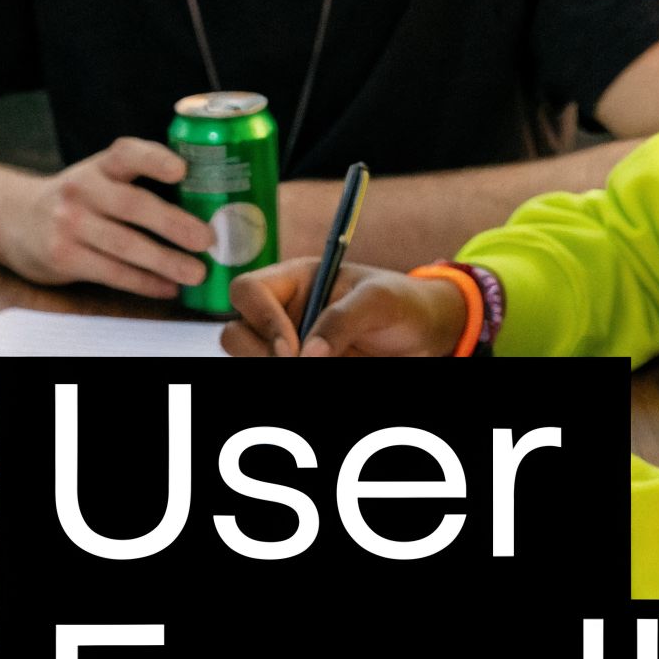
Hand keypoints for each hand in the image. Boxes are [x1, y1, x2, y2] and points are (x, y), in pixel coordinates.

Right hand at [0, 137, 215, 298]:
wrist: (13, 218)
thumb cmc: (75, 200)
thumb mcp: (97, 178)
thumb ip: (136, 184)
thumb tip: (206, 207)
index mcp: (98, 166)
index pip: (127, 154)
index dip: (155, 160)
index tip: (182, 170)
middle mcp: (81, 190)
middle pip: (134, 206)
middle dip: (175, 225)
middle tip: (208, 239)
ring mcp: (69, 224)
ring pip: (126, 246)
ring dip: (166, 262)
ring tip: (196, 273)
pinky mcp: (63, 257)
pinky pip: (112, 273)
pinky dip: (144, 283)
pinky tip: (168, 288)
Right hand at [222, 258, 466, 356]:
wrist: (422, 336)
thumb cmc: (401, 304)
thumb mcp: (379, 301)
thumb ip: (343, 318)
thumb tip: (308, 352)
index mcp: (293, 281)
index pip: (247, 291)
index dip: (261, 320)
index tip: (293, 349)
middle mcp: (280, 314)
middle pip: (235, 333)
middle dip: (262, 353)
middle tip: (300, 363)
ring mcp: (284, 346)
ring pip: (246, 360)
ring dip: (273, 366)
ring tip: (322, 364)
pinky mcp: (296, 364)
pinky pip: (271, 375)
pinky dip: (287, 377)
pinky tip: (326, 368)